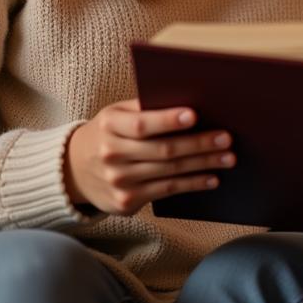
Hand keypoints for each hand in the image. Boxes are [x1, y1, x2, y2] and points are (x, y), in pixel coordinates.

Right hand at [64, 98, 234, 214]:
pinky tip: (211, 178)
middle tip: (226, 138)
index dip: (168, 120)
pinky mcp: (126, 202)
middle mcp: (112, 154)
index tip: (195, 115)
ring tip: (228, 158)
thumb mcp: (117, 113)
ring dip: (203, 165)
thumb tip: (189, 100)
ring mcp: (118, 181)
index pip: (142, 125)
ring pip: (169, 172)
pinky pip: (166, 191)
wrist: (74, 169)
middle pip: (163, 151)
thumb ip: (144, 108)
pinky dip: (192, 184)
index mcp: (110, 126)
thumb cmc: (108, 132)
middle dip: (199, 144)